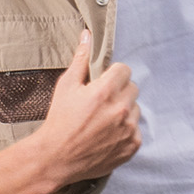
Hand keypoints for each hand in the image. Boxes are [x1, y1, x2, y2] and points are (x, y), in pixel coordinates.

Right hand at [37, 31, 144, 180]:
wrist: (57, 158)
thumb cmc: (59, 120)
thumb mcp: (66, 87)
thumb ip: (80, 60)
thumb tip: (88, 36)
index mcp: (105, 92)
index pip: (125, 70)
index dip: (113, 75)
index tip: (104, 83)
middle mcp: (120, 110)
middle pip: (133, 88)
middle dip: (120, 91)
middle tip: (102, 102)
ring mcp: (128, 129)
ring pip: (136, 109)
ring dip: (124, 111)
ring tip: (104, 120)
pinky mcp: (132, 146)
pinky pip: (137, 130)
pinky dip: (126, 131)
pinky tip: (108, 134)